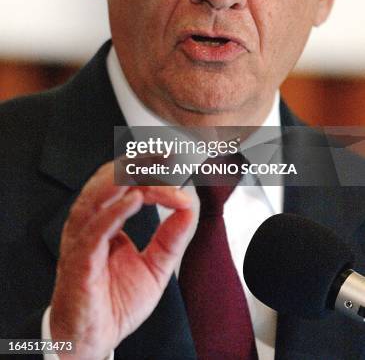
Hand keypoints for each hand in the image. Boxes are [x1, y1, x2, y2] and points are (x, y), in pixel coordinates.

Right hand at [50, 161, 192, 359]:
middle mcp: (90, 222)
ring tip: (155, 170)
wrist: (94, 339)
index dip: (154, 173)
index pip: (127, 184)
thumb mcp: (156, 265)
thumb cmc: (114, 302)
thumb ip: (172, 236)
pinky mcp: (80, 260)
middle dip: (140, 164)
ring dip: (129, 179)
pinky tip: (135, 199)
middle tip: (168, 158)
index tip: (179, 168)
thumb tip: (190, 206)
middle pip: (111, 179)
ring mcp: (83, 239)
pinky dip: (115, 211)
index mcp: (105, 219)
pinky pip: (95, 229)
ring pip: (100, 195)